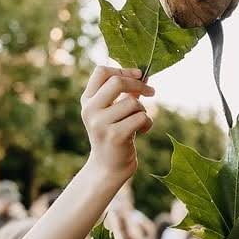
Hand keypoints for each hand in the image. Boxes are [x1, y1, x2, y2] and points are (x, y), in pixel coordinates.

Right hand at [81, 66, 153, 184]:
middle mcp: (90, 110)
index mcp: (87, 100)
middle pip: (117, 82)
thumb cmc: (114, 134)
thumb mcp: (113, 111)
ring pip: (133, 103)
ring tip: (139, 122)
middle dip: (138, 84)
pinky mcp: (115, 136)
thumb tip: (144, 75)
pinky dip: (147, 123)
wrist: (108, 168)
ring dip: (143, 110)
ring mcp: (100, 124)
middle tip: (151, 92)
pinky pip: (140, 118)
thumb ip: (124, 93)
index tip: (138, 75)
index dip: (122, 70)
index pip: (101, 72)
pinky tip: (142, 132)